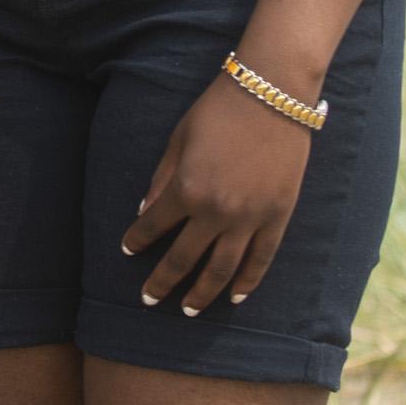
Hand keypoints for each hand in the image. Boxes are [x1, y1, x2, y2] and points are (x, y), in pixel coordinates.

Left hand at [121, 74, 315, 315]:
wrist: (272, 93)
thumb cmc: (218, 110)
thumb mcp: (178, 140)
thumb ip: (161, 180)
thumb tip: (144, 214)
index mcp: (186, 189)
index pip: (152, 228)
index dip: (136, 241)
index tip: (127, 251)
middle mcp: (216, 211)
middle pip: (183, 260)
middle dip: (161, 283)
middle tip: (149, 300)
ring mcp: (250, 218)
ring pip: (221, 271)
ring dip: (201, 295)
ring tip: (187, 311)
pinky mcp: (278, 217)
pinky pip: (260, 260)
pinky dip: (246, 282)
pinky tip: (233, 297)